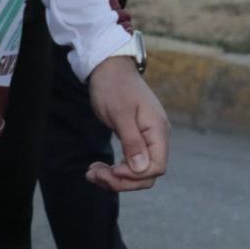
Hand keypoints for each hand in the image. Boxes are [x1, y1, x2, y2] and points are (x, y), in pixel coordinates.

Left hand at [85, 55, 169, 191]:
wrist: (109, 68)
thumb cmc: (114, 86)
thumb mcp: (120, 113)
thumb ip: (133, 142)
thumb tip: (143, 170)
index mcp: (157, 129)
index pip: (157, 167)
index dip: (134, 175)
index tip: (111, 169)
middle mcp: (157, 136)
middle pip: (148, 174)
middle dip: (121, 180)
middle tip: (94, 174)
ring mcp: (148, 138)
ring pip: (138, 172)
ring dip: (115, 178)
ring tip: (92, 172)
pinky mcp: (136, 139)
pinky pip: (130, 163)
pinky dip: (114, 170)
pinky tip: (98, 167)